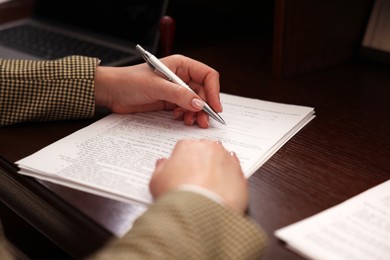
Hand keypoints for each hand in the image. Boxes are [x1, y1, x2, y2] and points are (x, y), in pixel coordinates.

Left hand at [94, 55, 221, 127]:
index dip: (213, 91)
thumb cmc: (129, 81)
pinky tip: (179, 118)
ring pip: (195, 103)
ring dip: (195, 114)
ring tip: (190, 122)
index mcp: (181, 65)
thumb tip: (199, 104)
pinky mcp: (170, 102)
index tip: (214, 107)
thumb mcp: (156, 87)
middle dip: (204, 107)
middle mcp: (181, 77)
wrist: (112, 92)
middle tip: (203, 121)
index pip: (207, 75)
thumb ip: (179, 95)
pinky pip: (185, 110)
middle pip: (203, 92)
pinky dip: (186, 116)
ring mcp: (176, 90)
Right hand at [149, 139, 247, 213]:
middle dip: (202, 161)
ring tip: (210, 186)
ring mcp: (227, 159)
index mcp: (188, 146)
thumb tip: (163, 163)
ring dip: (217, 168)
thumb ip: (161, 168)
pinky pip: (234, 172)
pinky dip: (229, 178)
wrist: (199, 213)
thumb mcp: (156, 181)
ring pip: (222, 159)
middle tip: (196, 178)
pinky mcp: (240, 173)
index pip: (185, 147)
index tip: (183, 170)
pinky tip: (222, 189)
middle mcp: (209, 148)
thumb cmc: (177, 196)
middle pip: (205, 150)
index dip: (183, 160)